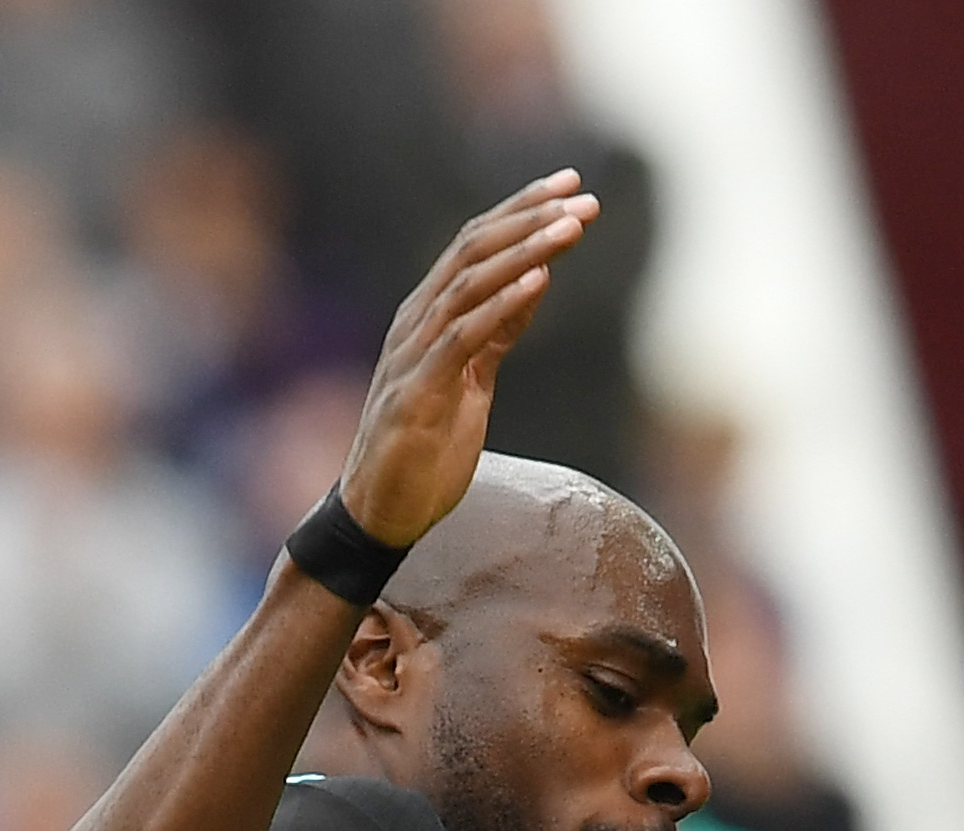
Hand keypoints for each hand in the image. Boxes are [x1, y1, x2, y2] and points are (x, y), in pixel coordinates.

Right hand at [338, 174, 596, 552]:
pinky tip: (539, 282)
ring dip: (525, 251)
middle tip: (584, 198)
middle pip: (473, 249)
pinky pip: (462, 337)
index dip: (521, 209)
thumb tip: (536, 280)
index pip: (474, 243)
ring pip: (469, 283)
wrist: (379, 514)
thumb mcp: (471, 381)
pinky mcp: (417, 393)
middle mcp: (414, 323)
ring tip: (571, 228)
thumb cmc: (424, 451)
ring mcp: (411, 356)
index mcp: (426, 315)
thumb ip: (497, 331)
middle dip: (531, 218)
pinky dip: (502, 305)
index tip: (570, 183)